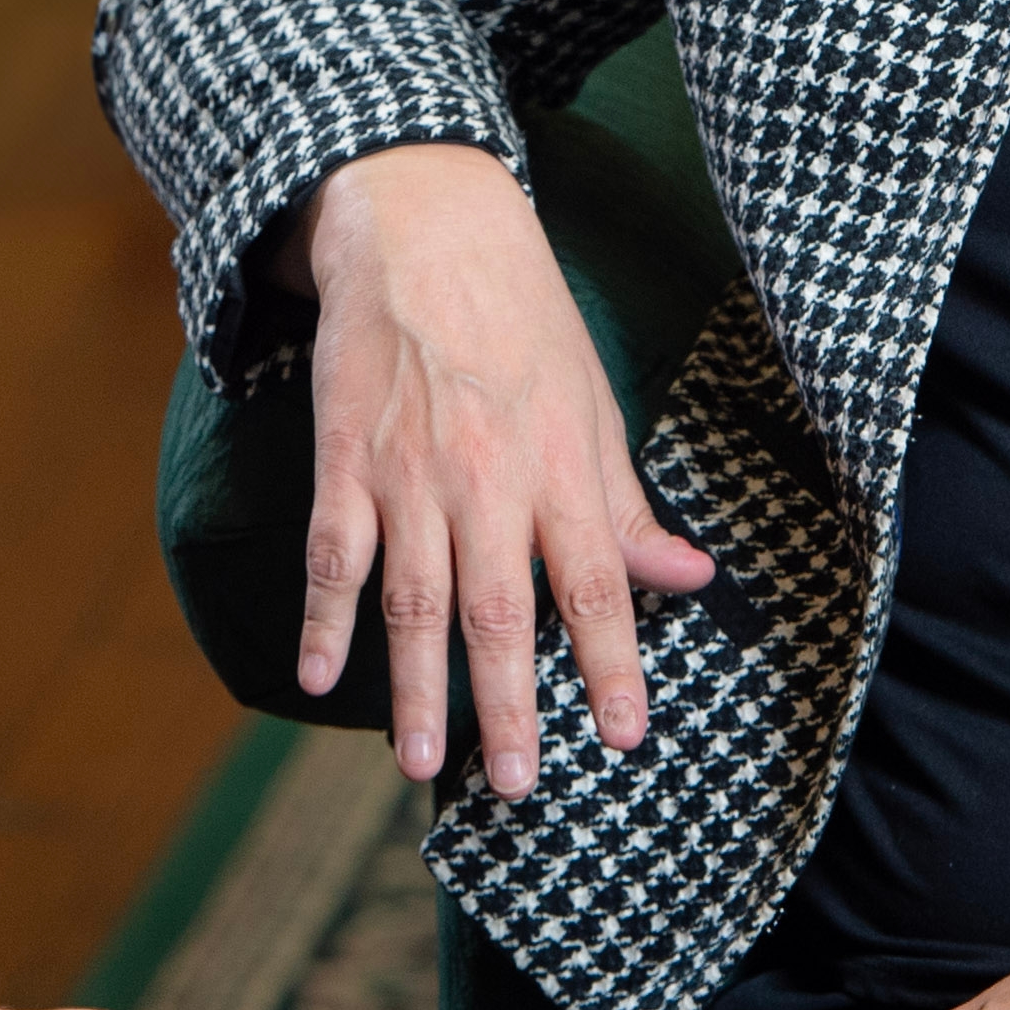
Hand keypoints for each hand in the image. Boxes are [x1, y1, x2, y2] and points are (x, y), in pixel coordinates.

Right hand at [281, 143, 715, 791]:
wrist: (426, 225)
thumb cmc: (524, 317)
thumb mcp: (594, 401)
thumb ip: (627, 503)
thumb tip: (692, 574)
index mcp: (560, 465)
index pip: (596, 582)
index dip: (612, 663)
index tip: (627, 734)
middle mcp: (488, 476)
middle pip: (499, 610)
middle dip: (509, 705)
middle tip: (516, 783)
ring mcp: (410, 471)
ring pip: (414, 599)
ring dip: (415, 686)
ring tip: (417, 762)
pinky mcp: (347, 457)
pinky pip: (335, 552)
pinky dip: (323, 617)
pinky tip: (318, 676)